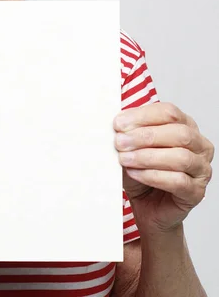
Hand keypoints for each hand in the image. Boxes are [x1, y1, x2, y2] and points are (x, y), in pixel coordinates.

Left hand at [114, 102, 213, 234]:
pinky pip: (178, 181)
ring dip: (146, 156)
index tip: (119, 124)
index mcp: (185, 126)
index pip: (170, 112)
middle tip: (119, 142)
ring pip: (180, 157)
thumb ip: (128, 131)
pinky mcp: (197, 192)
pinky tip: (135, 173)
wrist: (146, 205)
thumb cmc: (141, 171)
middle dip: (144, 136)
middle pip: (179, 133)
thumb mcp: (132, 145)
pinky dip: (152, 175)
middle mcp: (199, 146)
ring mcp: (201, 169)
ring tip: (124, 159)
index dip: (143, 116)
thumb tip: (116, 122)